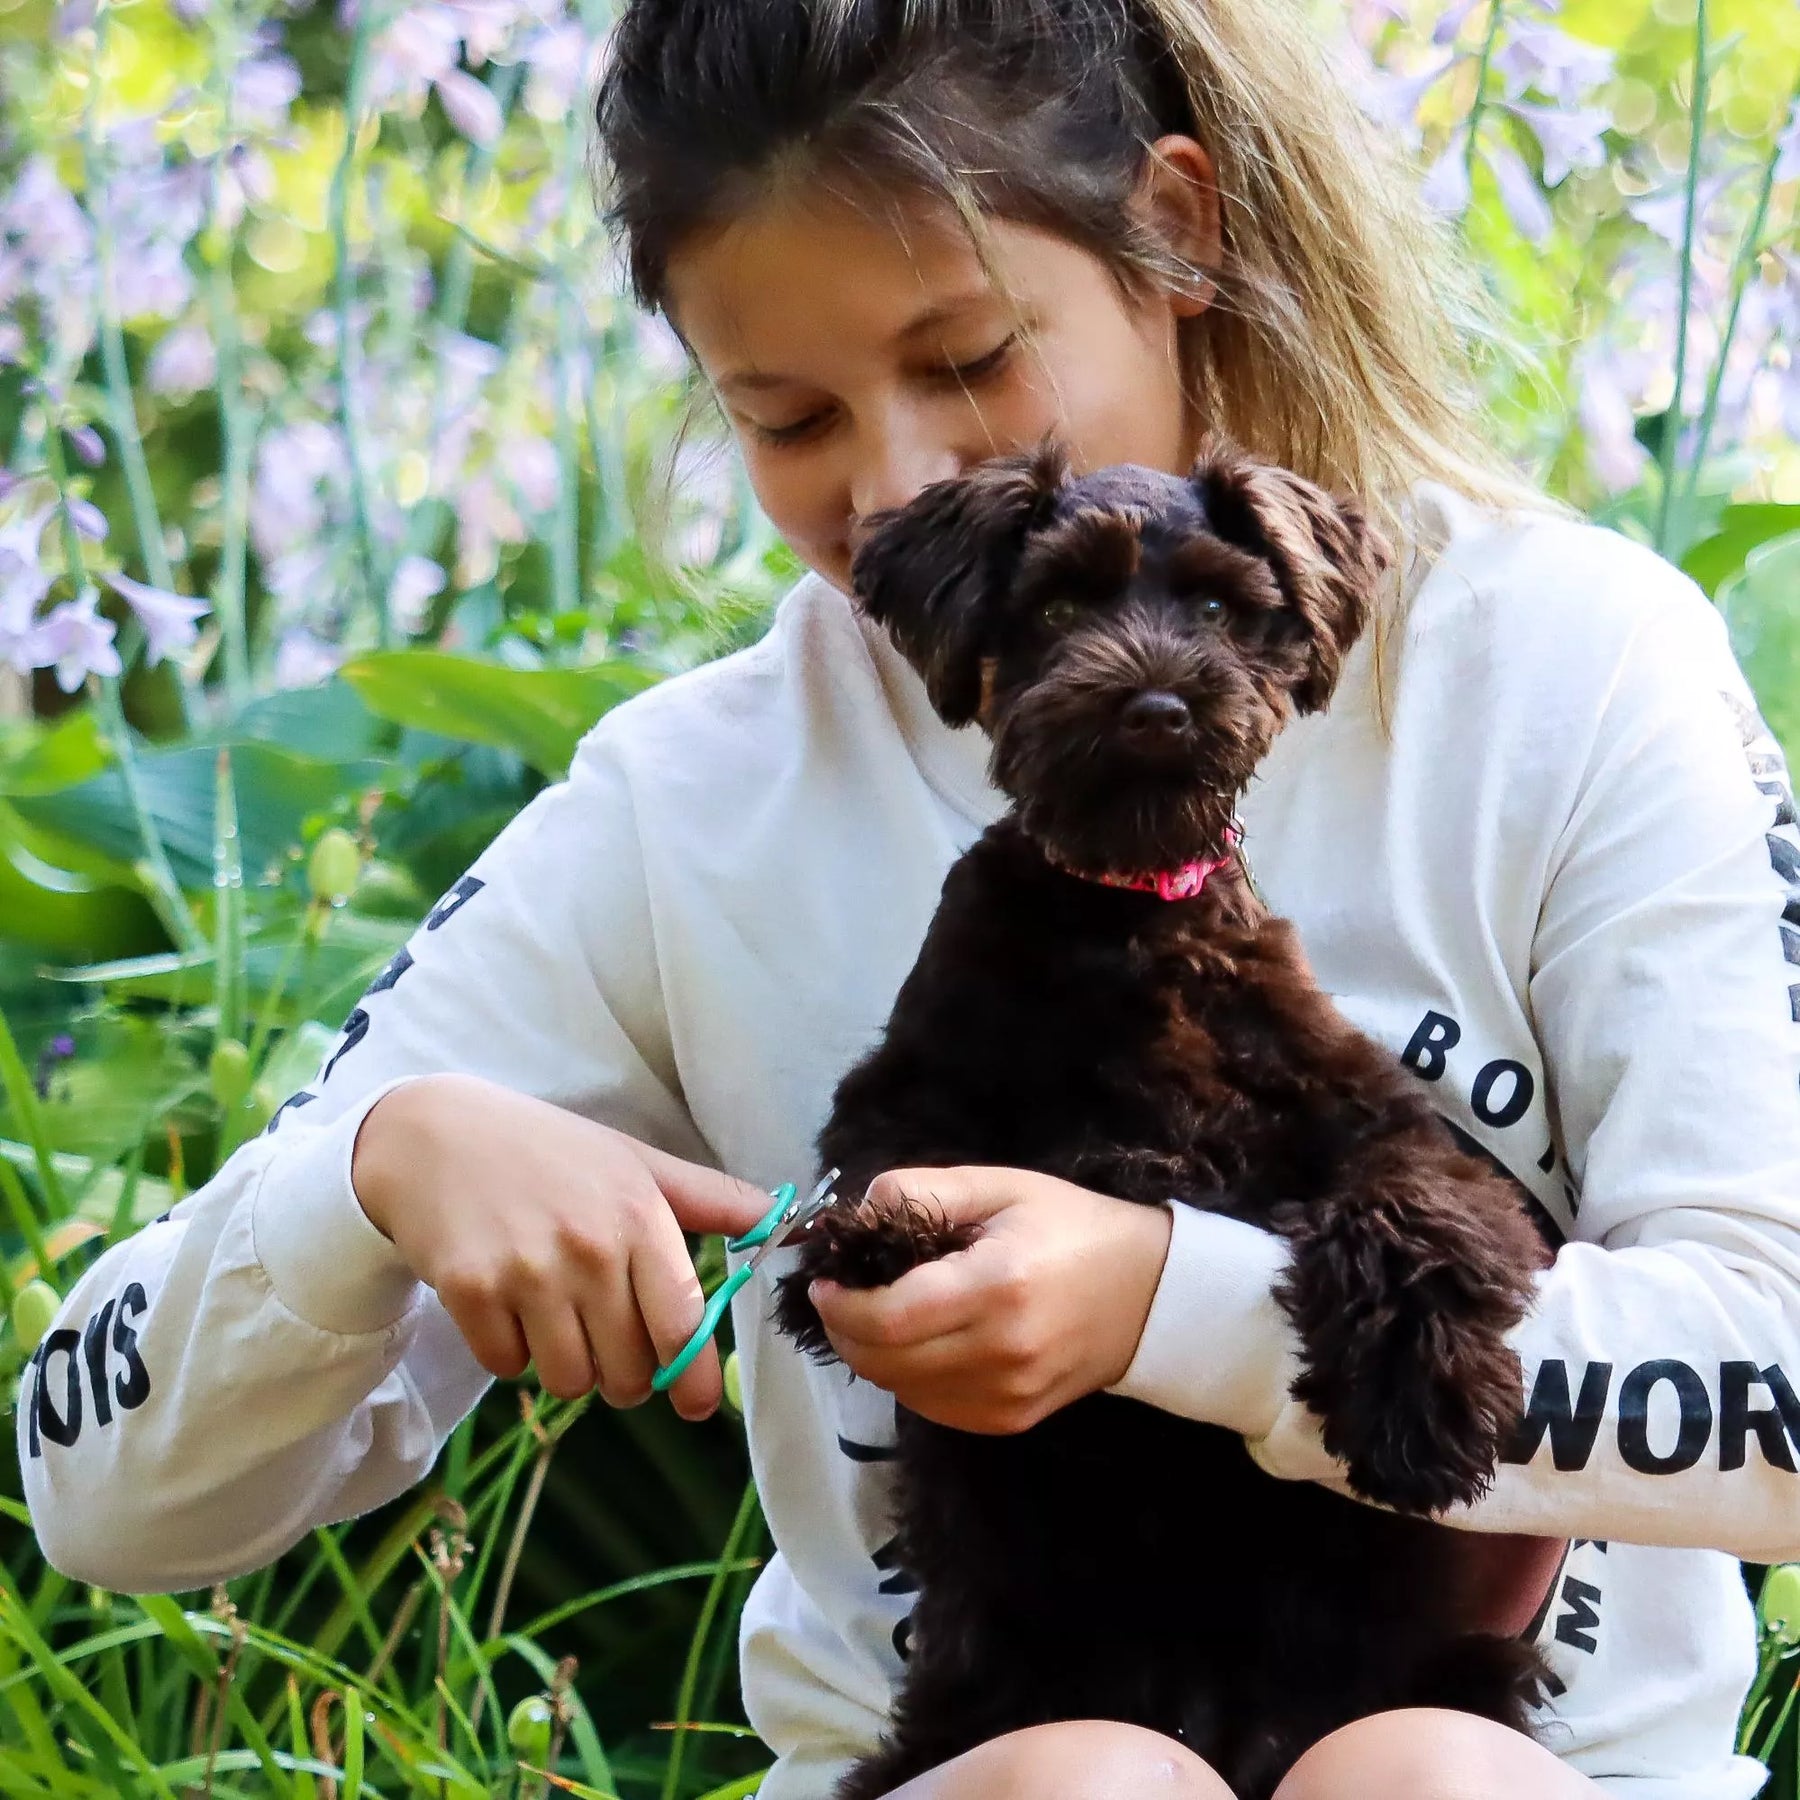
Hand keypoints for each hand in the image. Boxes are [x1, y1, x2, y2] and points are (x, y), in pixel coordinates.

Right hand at [351, 1074, 770, 1420]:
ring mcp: (525, 1273)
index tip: (695, 1404)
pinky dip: (511, 1352)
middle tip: (607, 1337)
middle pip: (627, 1368)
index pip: (681, 1323)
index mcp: (638, 1217)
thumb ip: (711, 1200)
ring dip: (568, 1364)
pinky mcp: (469, 1293)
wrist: (436, 1134)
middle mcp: (588, 1249)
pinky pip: (508, 1368)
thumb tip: (782, 1219)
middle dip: (625, 1371)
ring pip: (569, 1380)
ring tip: (555, 1315)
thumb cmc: (551, 1151)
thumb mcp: (636, 1162)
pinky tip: (507, 1304)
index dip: (692, 1377)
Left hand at [808, 1166, 1172, 1432]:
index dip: (841, 1305)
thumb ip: (924, 1192)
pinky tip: (919, 1343)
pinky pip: (933, 1408)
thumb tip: (857, 1213)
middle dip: (844, 1330)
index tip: (824, 1281)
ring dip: (873, 1355)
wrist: (1150, 1293)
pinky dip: (909, 1378)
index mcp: (997, 1286)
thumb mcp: (1001, 1187)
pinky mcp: (1012, 1420)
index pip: (891, 1317)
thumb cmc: (1071, 1227)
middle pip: (886, 1362)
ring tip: (879, 1314)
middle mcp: (1001, 1351)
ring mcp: (1009, 1395)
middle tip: (839, 1296)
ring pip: (902, 1390)